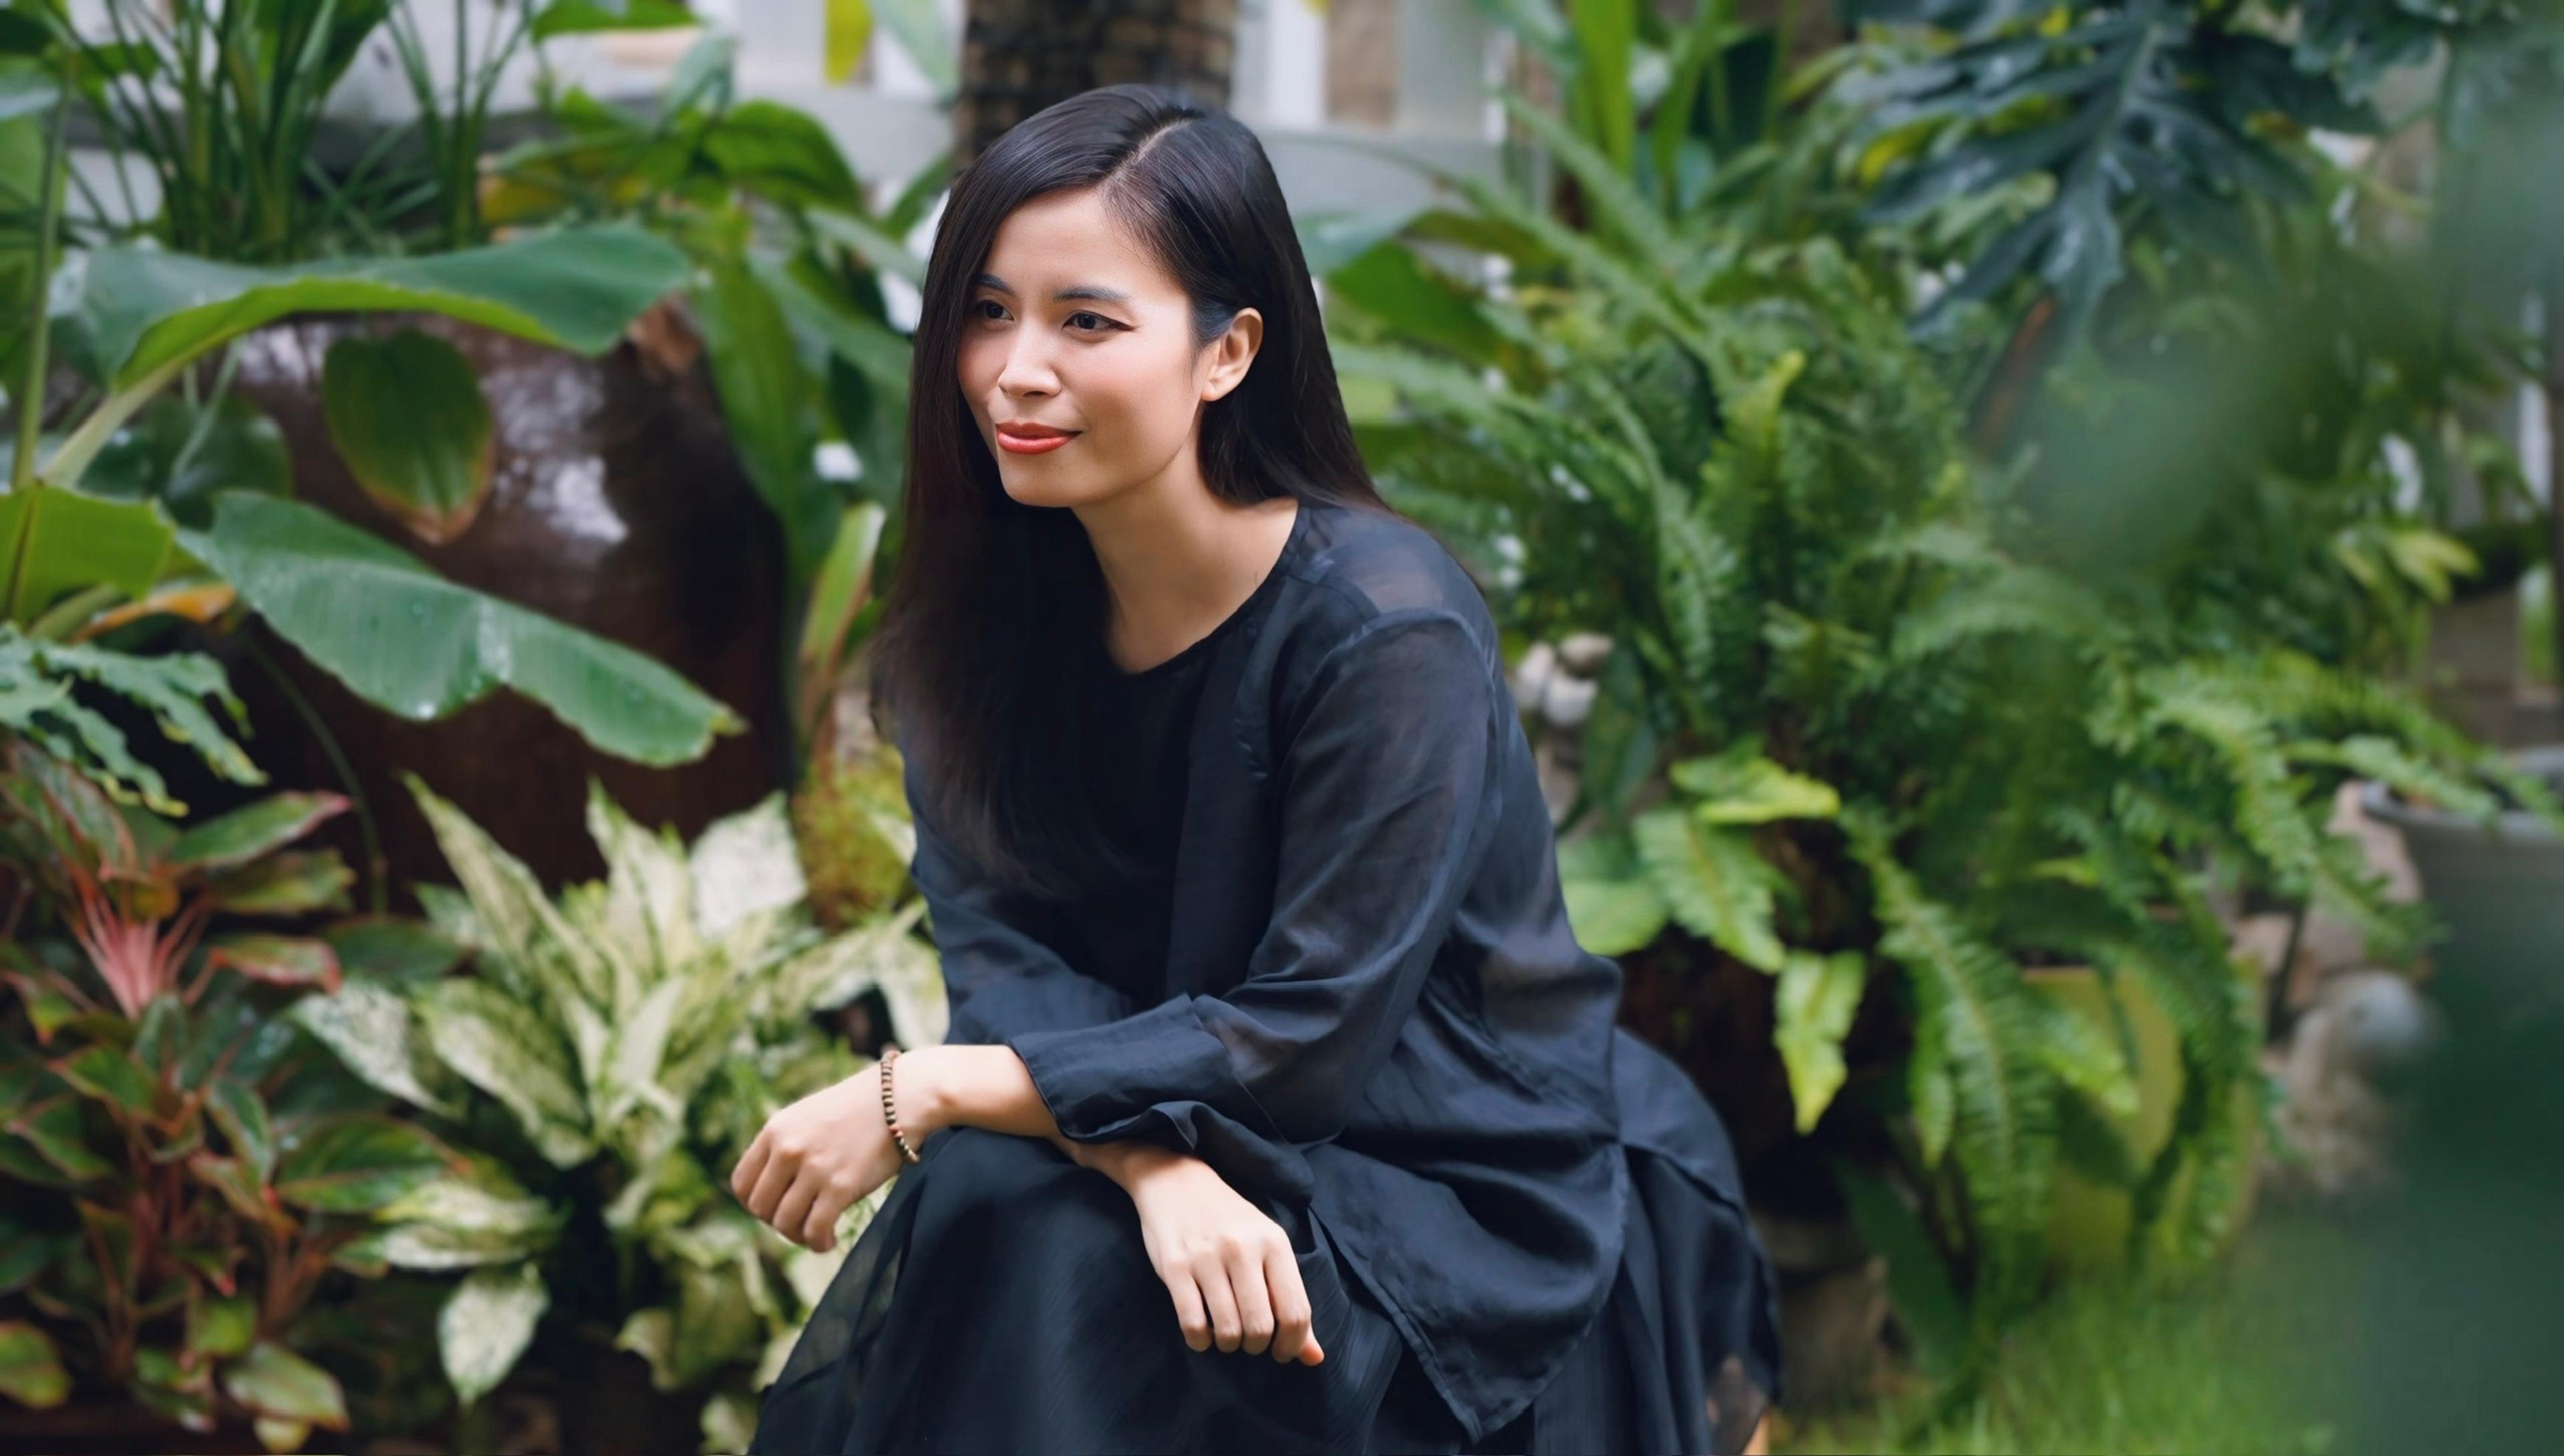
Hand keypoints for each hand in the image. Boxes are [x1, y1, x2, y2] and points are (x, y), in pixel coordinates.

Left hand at [730, 1062, 907, 1253]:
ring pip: (784, 1224)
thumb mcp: (808, 1117)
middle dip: (777, 1222)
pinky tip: (829, 1240)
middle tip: (800, 1220)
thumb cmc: (859, 1110)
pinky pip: (815, 1230)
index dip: (756, 1204)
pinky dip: (818, 1243)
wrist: (902, 1097)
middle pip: (760, 1208)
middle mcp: (788, 1149)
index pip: (741, 1184)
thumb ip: (786, 1147)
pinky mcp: (841, 1185)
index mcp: (775, 1130)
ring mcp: (814, 1168)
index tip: (778, 1207)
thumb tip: (775, 1191)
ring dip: (799, 1236)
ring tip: (817, 1232)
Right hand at [1113, 1150, 1325, 1366]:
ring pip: (1227, 1330)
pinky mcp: (1174, 1267)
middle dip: (1256, 1346)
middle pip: (1261, 1327)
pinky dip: (1200, 1341)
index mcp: (1274, 1242)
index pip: (1295, 1311)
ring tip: (1226, 1335)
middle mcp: (1243, 1248)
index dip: (1292, 1344)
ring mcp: (1206, 1257)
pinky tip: (1202, 1334)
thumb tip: (1315, 1358)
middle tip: (1249, 1341)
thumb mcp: (1267, 1247)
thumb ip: (1290, 1300)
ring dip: (1228, 1344)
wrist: (1176, 1180)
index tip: (1281, 1352)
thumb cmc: (1229, 1221)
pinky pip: (1192, 1324)